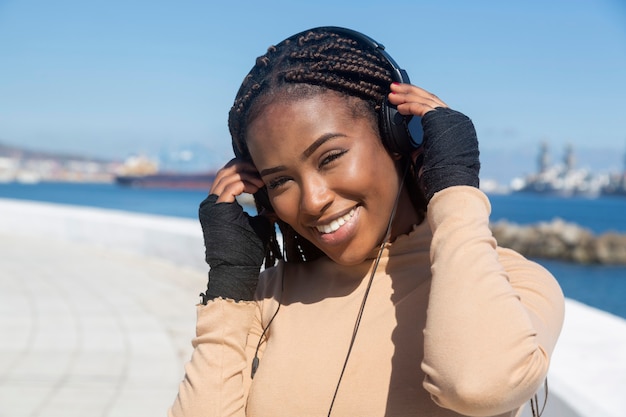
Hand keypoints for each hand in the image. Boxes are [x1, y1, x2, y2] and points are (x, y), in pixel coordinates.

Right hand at [199, 159, 272, 302]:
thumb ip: (263, 214)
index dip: (243, 171)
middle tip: (261, 168)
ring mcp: (211, 205)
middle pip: (224, 171)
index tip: (261, 173)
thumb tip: (276, 207)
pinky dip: (244, 183)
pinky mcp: (216, 209)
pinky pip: (230, 187)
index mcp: (218, 205)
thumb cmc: (247, 252)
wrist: (235, 269)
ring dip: (246, 173)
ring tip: (261, 178)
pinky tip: (257, 187)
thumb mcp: (257, 226)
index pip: (227, 177)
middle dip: (243, 166)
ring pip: (225, 175)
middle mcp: (211, 202)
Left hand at [387, 83, 479, 201]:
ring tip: (391, 93)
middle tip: (394, 88)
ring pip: (425, 100)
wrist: (452, 183)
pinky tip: (397, 107)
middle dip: (410, 92)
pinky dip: (408, 105)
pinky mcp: (441, 120)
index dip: (418, 100)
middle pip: (430, 99)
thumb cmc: (442, 177)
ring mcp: (451, 117)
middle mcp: (456, 118)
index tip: (403, 99)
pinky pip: (422, 108)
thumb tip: (410, 147)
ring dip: (406, 95)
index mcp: (455, 126)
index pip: (435, 107)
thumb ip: (423, 148)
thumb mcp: (431, 157)